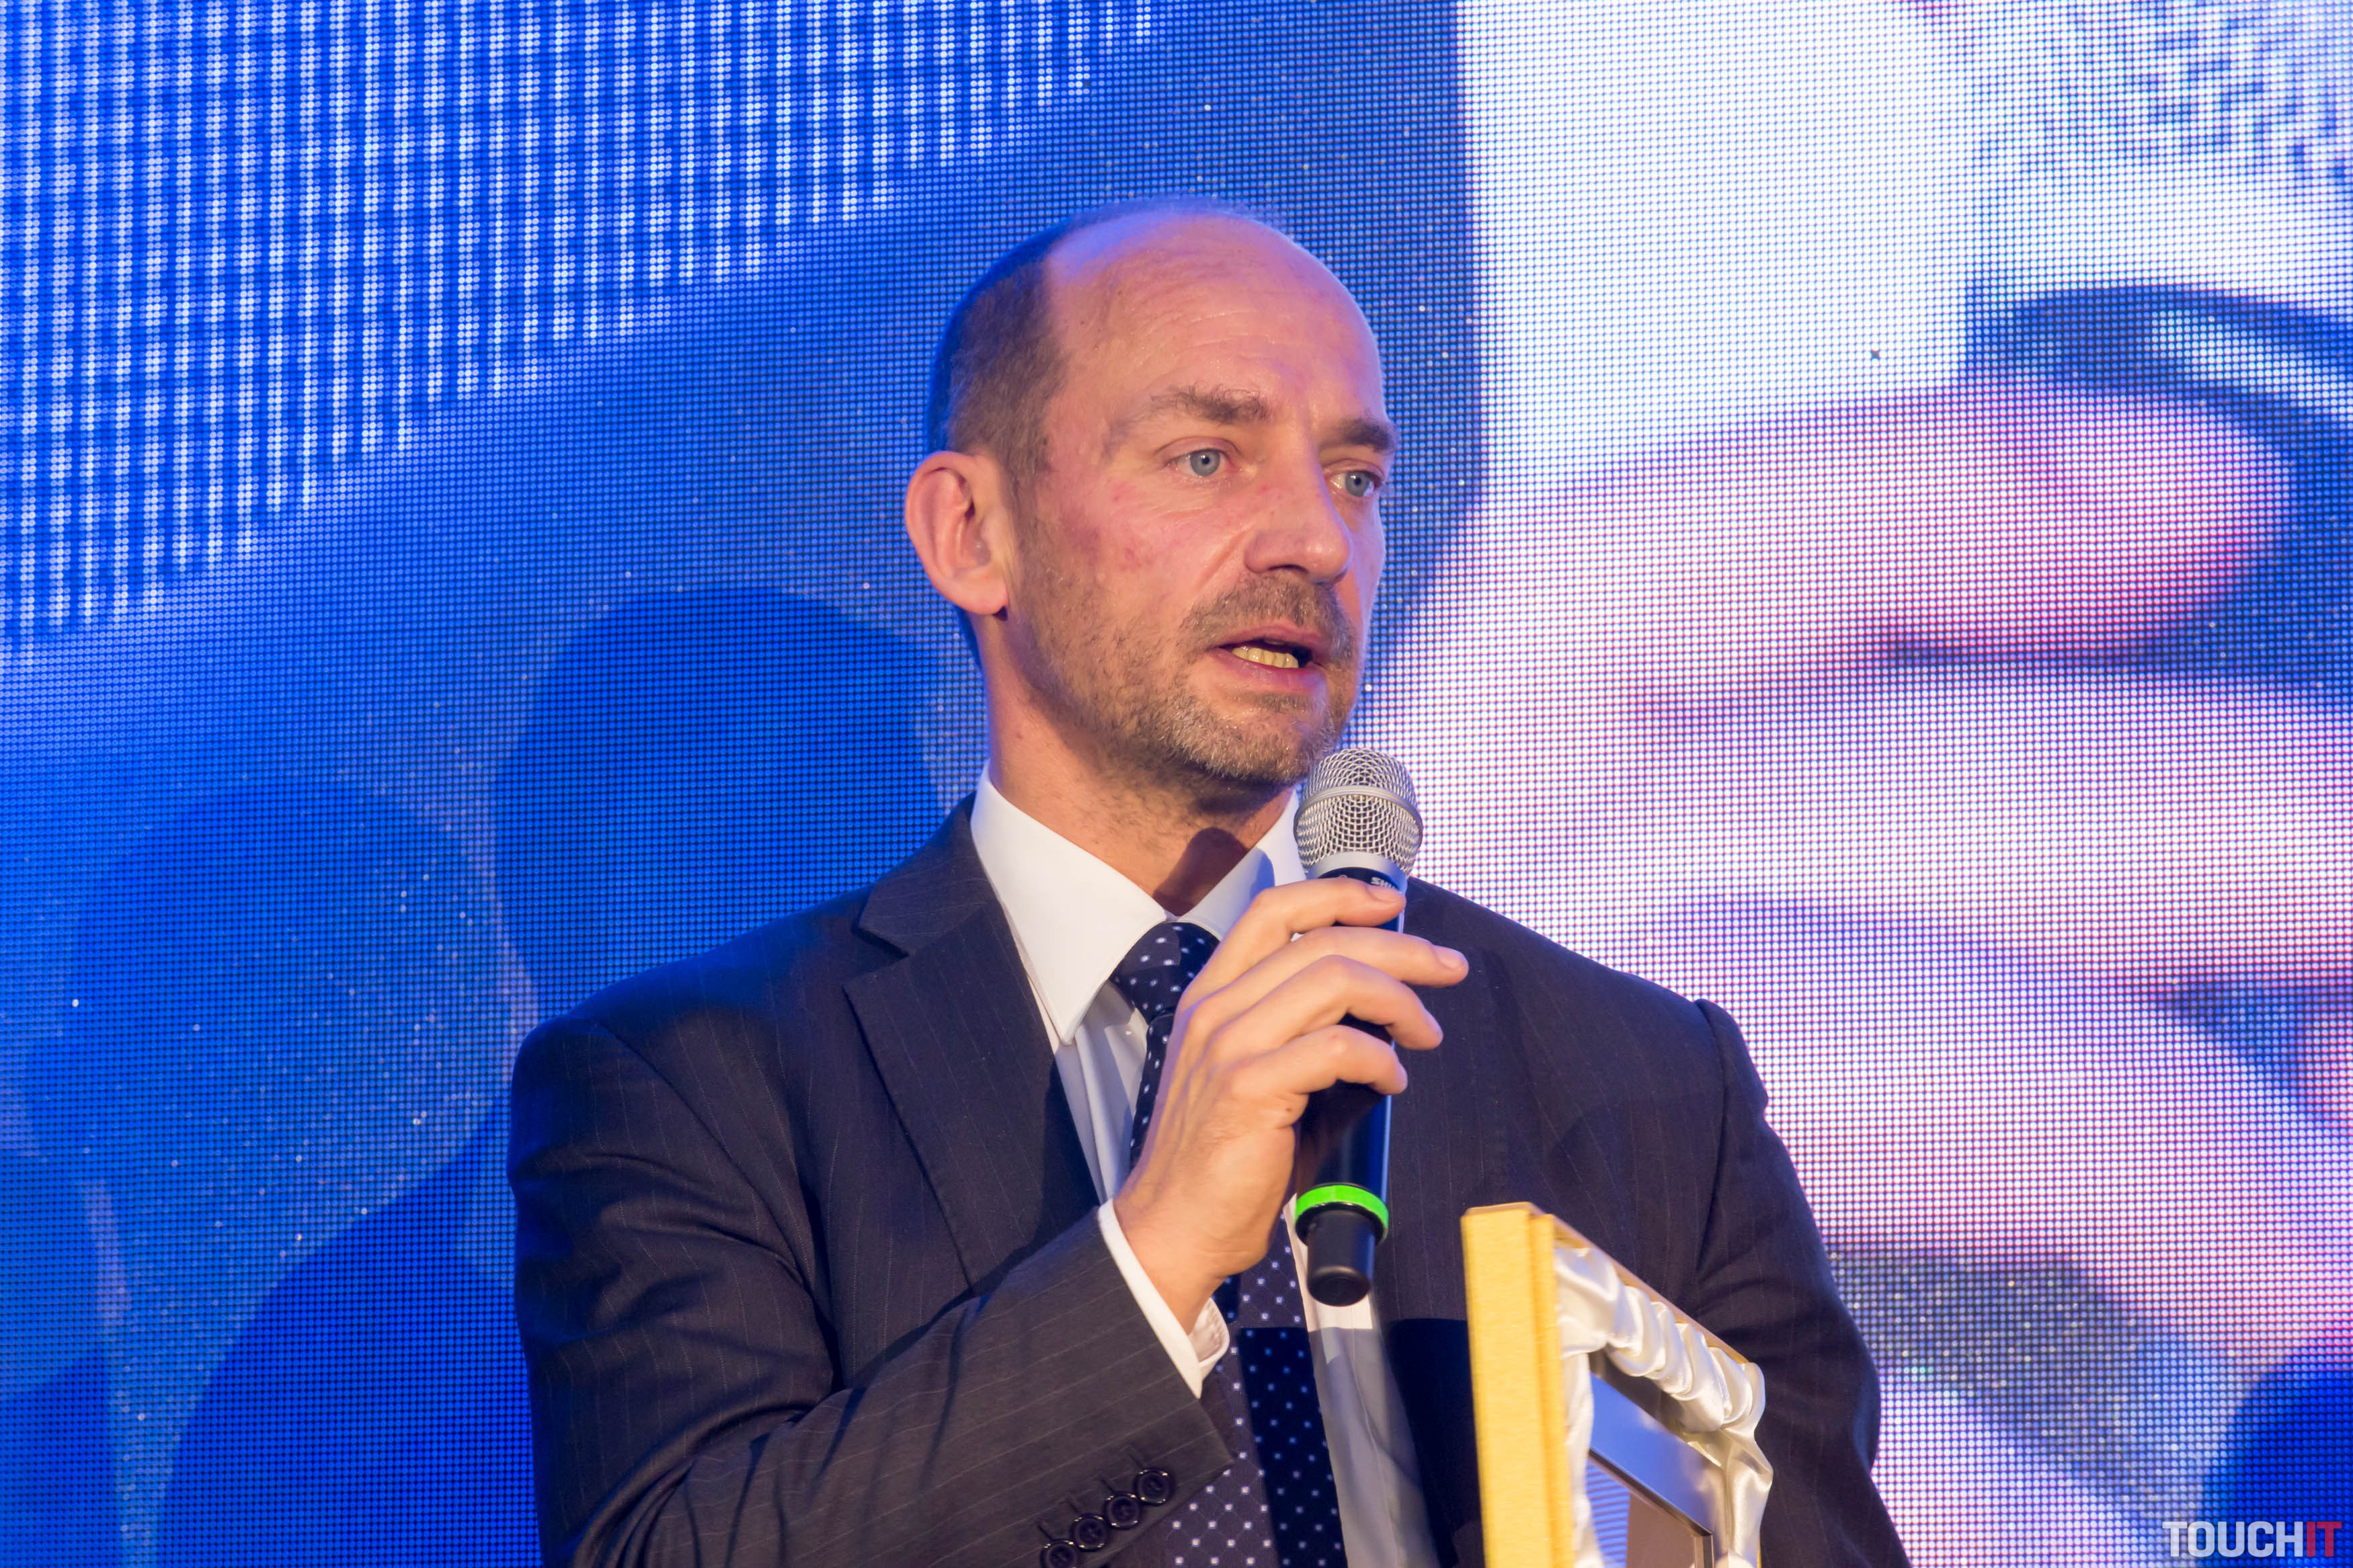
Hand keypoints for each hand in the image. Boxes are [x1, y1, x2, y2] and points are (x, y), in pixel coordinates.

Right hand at [1112, 878, 1467, 1325]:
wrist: (1173, 1226)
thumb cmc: (1222, 1159)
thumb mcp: (1249, 1074)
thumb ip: (1295, 1030)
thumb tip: (1375, 1006)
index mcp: (1211, 997)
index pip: (1274, 911)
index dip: (1340, 895)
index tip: (1393, 904)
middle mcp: (1215, 1010)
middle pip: (1321, 941)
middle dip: (1400, 947)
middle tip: (1447, 968)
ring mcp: (1228, 1047)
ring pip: (1333, 979)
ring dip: (1399, 1001)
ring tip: (1426, 1033)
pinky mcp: (1249, 1089)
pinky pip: (1337, 1048)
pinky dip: (1380, 1060)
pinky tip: (1393, 1081)